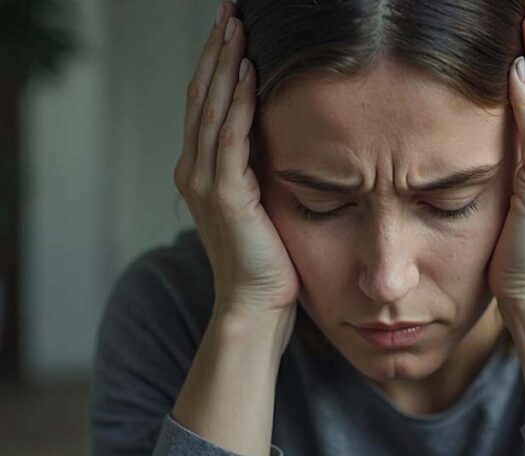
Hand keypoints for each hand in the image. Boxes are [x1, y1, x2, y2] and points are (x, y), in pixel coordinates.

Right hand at [174, 4, 299, 320]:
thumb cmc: (266, 257)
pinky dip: (236, 104)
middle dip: (216, 50)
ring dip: (224, 65)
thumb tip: (275, 132)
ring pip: (211, 110)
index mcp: (203, 170)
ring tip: (235, 26)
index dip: (216, 62)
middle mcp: (195, 171)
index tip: (231, 26)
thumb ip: (256, 167)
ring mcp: (206, 183)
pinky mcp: (226, 197)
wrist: (257, 305)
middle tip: (229, 10)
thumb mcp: (260, 201)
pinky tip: (247, 73)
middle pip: (202, 96)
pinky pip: (229, 140)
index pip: (206, 104)